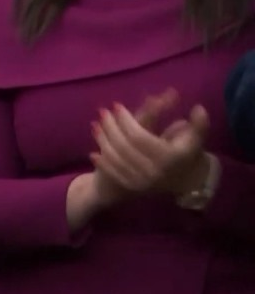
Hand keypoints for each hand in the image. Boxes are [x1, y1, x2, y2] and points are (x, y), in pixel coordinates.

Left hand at [91, 94, 211, 197]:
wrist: (185, 185)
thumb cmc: (188, 155)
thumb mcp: (196, 139)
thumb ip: (198, 124)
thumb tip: (197, 108)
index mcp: (169, 157)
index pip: (139, 136)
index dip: (126, 120)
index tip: (116, 106)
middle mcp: (154, 170)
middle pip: (124, 145)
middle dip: (111, 127)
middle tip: (103, 112)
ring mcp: (141, 180)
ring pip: (116, 158)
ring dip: (104, 140)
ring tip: (96, 125)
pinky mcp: (132, 187)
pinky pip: (114, 173)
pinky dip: (103, 161)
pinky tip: (94, 151)